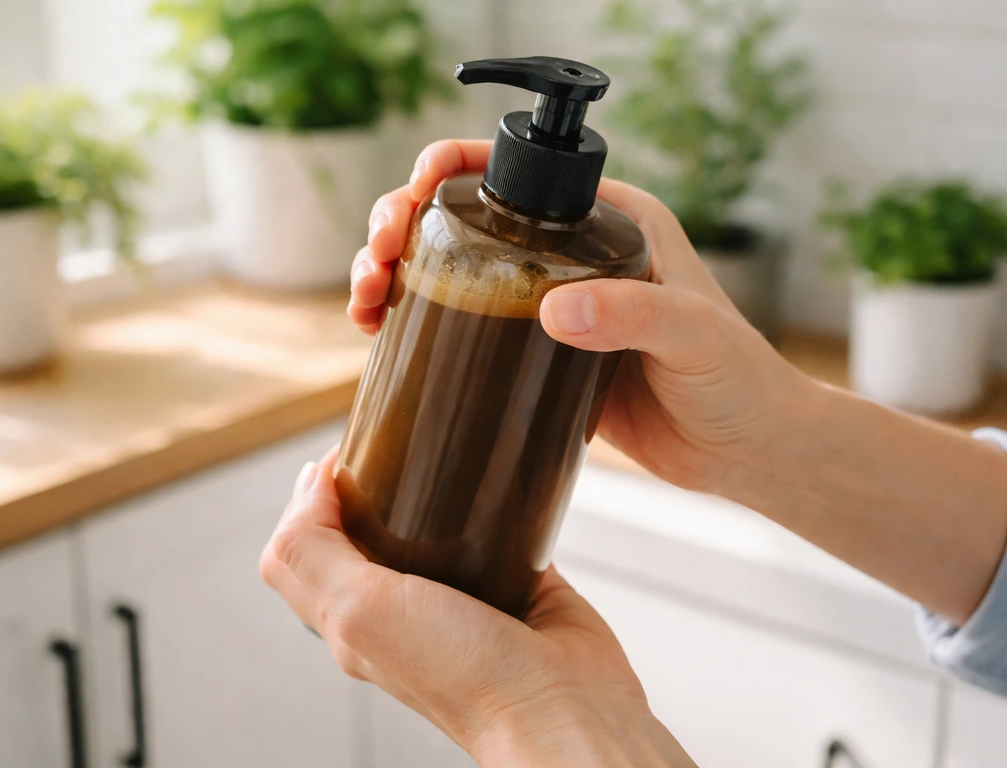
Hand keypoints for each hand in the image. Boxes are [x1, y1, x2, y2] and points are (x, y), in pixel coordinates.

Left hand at [260, 449, 696, 767]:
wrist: (561, 708)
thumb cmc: (464, 676)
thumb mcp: (359, 609)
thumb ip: (312, 551)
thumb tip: (308, 484)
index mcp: (350, 614)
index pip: (302, 543)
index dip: (313, 492)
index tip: (350, 450)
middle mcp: (397, 606)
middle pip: (360, 529)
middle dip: (368, 480)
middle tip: (394, 445)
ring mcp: (455, 594)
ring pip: (426, 527)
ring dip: (427, 488)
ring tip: (441, 454)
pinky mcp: (512, 581)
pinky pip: (494, 531)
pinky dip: (492, 503)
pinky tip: (498, 482)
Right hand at [349, 140, 810, 493]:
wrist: (743, 450)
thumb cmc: (737, 380)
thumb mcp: (691, 336)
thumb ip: (632, 314)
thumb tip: (553, 309)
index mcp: (611, 221)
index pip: (522, 171)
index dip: (454, 166)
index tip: (416, 191)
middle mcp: (571, 253)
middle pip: (469, 217)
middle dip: (406, 221)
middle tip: (378, 256)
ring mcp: (549, 304)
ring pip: (455, 269)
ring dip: (398, 271)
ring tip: (365, 296)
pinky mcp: (536, 354)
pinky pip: (466, 326)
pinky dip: (419, 321)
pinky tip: (383, 331)